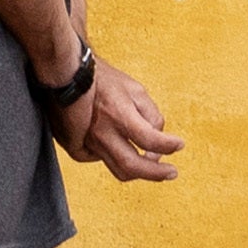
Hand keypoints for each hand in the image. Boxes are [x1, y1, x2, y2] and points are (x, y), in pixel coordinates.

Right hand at [57, 59, 182, 180]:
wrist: (68, 74)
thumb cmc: (103, 79)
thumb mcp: (135, 89)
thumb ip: (151, 115)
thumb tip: (158, 139)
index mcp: (118, 114)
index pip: (150, 140)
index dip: (169, 145)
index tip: (179, 145)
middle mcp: (102, 132)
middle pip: (133, 165)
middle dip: (157, 173)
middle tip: (172, 172)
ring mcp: (89, 142)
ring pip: (118, 171)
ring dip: (140, 173)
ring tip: (154, 167)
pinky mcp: (80, 148)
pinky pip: (104, 163)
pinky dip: (119, 163)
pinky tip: (127, 153)